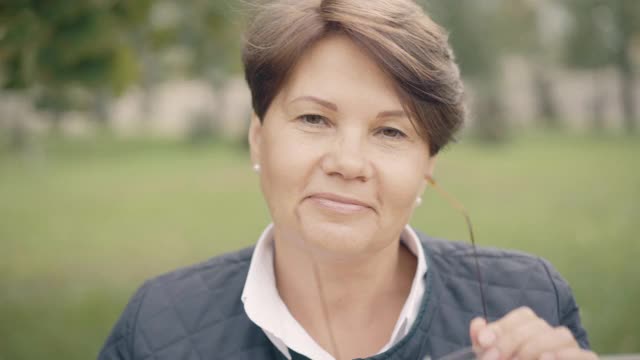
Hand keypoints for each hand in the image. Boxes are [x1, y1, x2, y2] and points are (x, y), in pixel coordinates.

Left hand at [469, 307, 596, 359]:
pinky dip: (567, 355)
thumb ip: (483, 343)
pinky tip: (546, 359)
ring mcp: (570, 349)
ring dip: (535, 347)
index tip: (484, 344)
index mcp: (532, 328)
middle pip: (538, 325)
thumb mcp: (492, 357)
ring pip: (561, 335)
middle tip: (496, 358)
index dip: (503, 328)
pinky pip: (586, 354)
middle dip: (513, 341)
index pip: (524, 316)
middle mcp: (552, 334)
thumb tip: (478, 324)